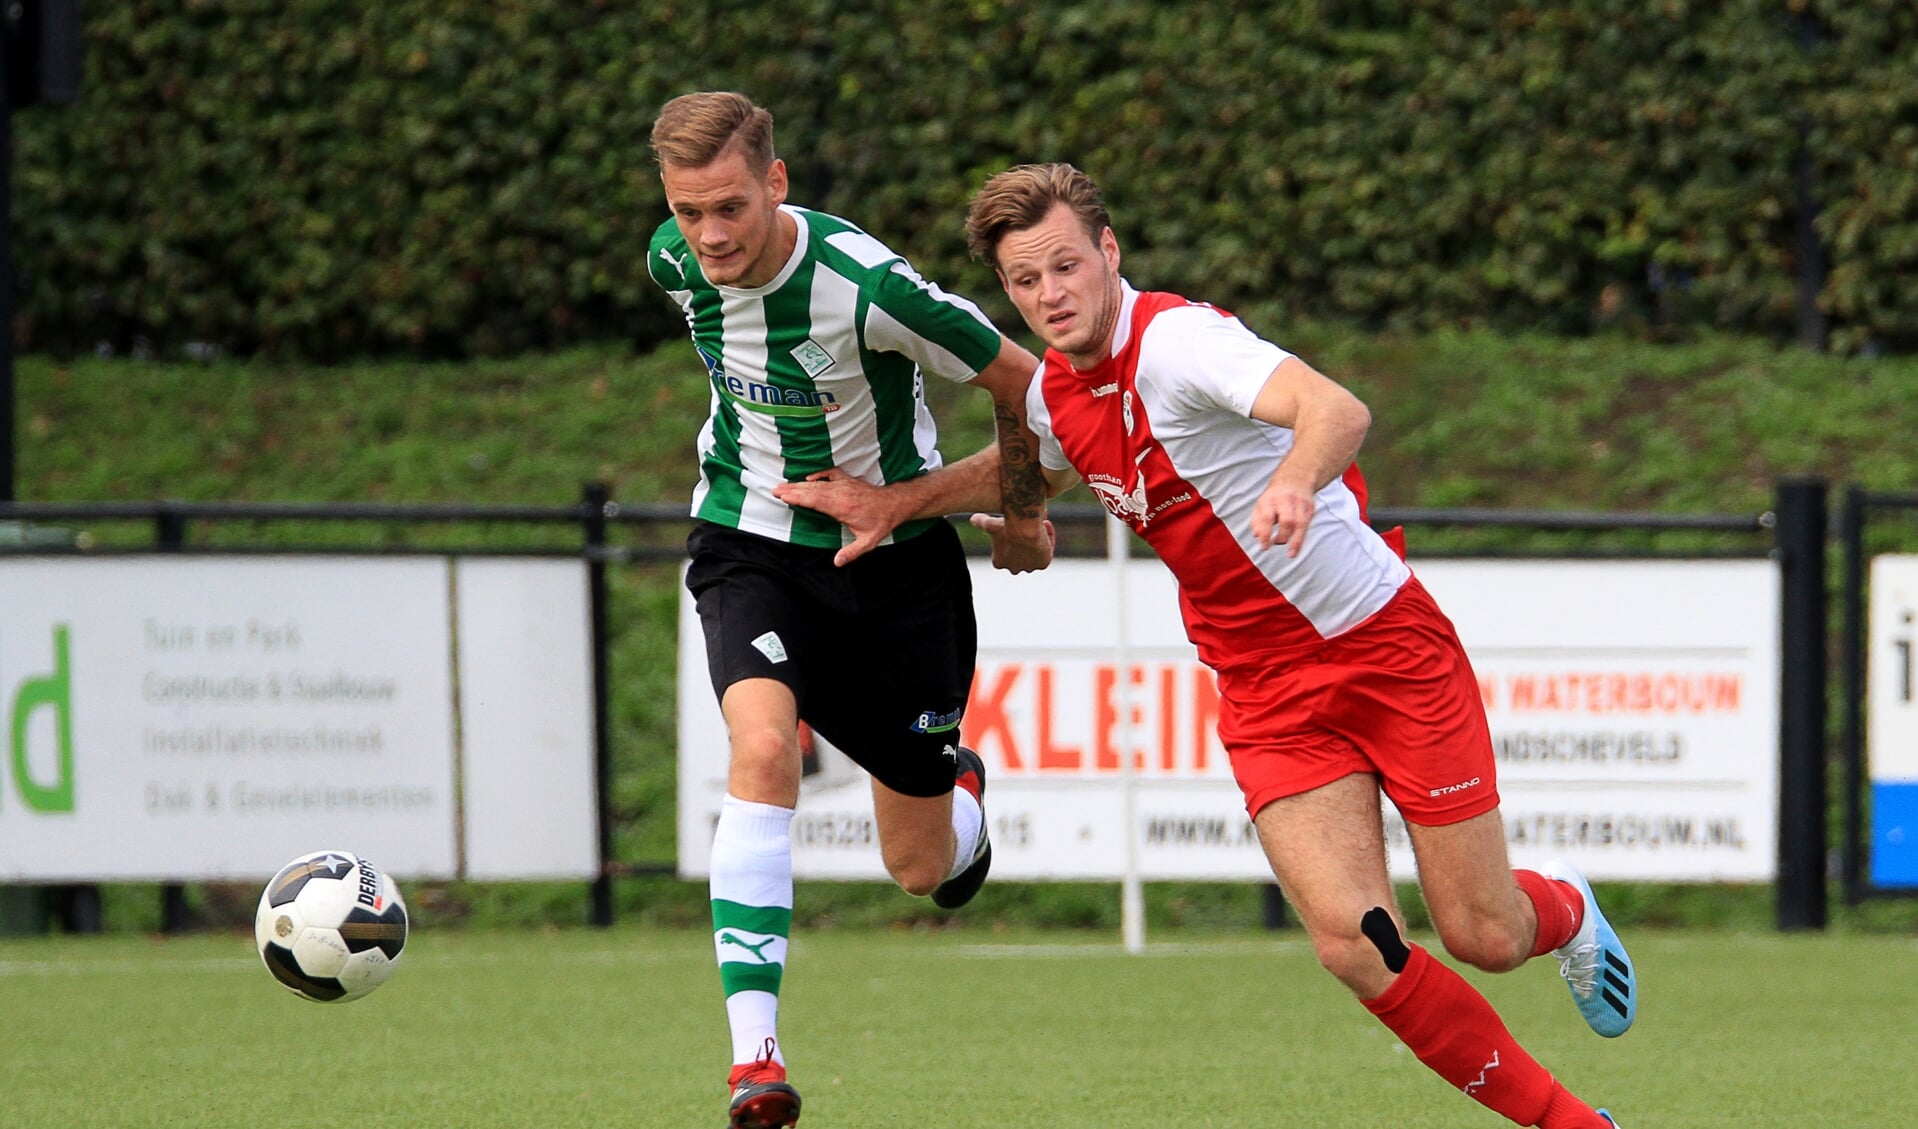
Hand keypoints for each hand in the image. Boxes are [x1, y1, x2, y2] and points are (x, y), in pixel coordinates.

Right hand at [772, 469, 906, 566]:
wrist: (895, 504)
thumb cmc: (881, 522)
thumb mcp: (868, 541)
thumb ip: (852, 552)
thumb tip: (837, 563)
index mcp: (842, 507)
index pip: (815, 501)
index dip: (798, 498)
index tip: (784, 496)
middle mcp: (841, 494)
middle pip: (812, 490)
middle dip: (792, 489)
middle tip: (775, 489)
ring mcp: (844, 485)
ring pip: (818, 483)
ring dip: (800, 483)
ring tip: (784, 485)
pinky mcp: (849, 481)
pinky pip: (830, 474)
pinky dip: (819, 474)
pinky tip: (809, 477)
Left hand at [969, 512, 1055, 573]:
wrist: (1026, 530)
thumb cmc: (1007, 526)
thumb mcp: (990, 523)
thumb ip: (981, 522)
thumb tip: (972, 519)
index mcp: (999, 562)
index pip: (1005, 550)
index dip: (1011, 535)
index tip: (1016, 524)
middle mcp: (1013, 568)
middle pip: (1019, 553)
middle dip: (1024, 541)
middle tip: (1028, 524)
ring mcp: (1028, 568)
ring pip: (1034, 552)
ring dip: (1036, 539)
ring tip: (1038, 522)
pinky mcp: (1042, 565)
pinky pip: (1046, 551)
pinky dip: (1048, 538)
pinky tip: (1045, 525)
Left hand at [1251, 479, 1315, 557]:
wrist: (1296, 477)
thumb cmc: (1275, 495)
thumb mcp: (1261, 504)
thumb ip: (1257, 521)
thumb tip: (1258, 537)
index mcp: (1271, 498)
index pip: (1267, 518)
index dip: (1265, 534)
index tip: (1264, 547)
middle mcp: (1287, 500)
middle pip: (1288, 521)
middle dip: (1282, 536)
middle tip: (1276, 543)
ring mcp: (1301, 503)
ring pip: (1301, 524)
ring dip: (1296, 541)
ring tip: (1291, 554)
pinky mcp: (1311, 508)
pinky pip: (1307, 525)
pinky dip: (1301, 537)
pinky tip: (1296, 545)